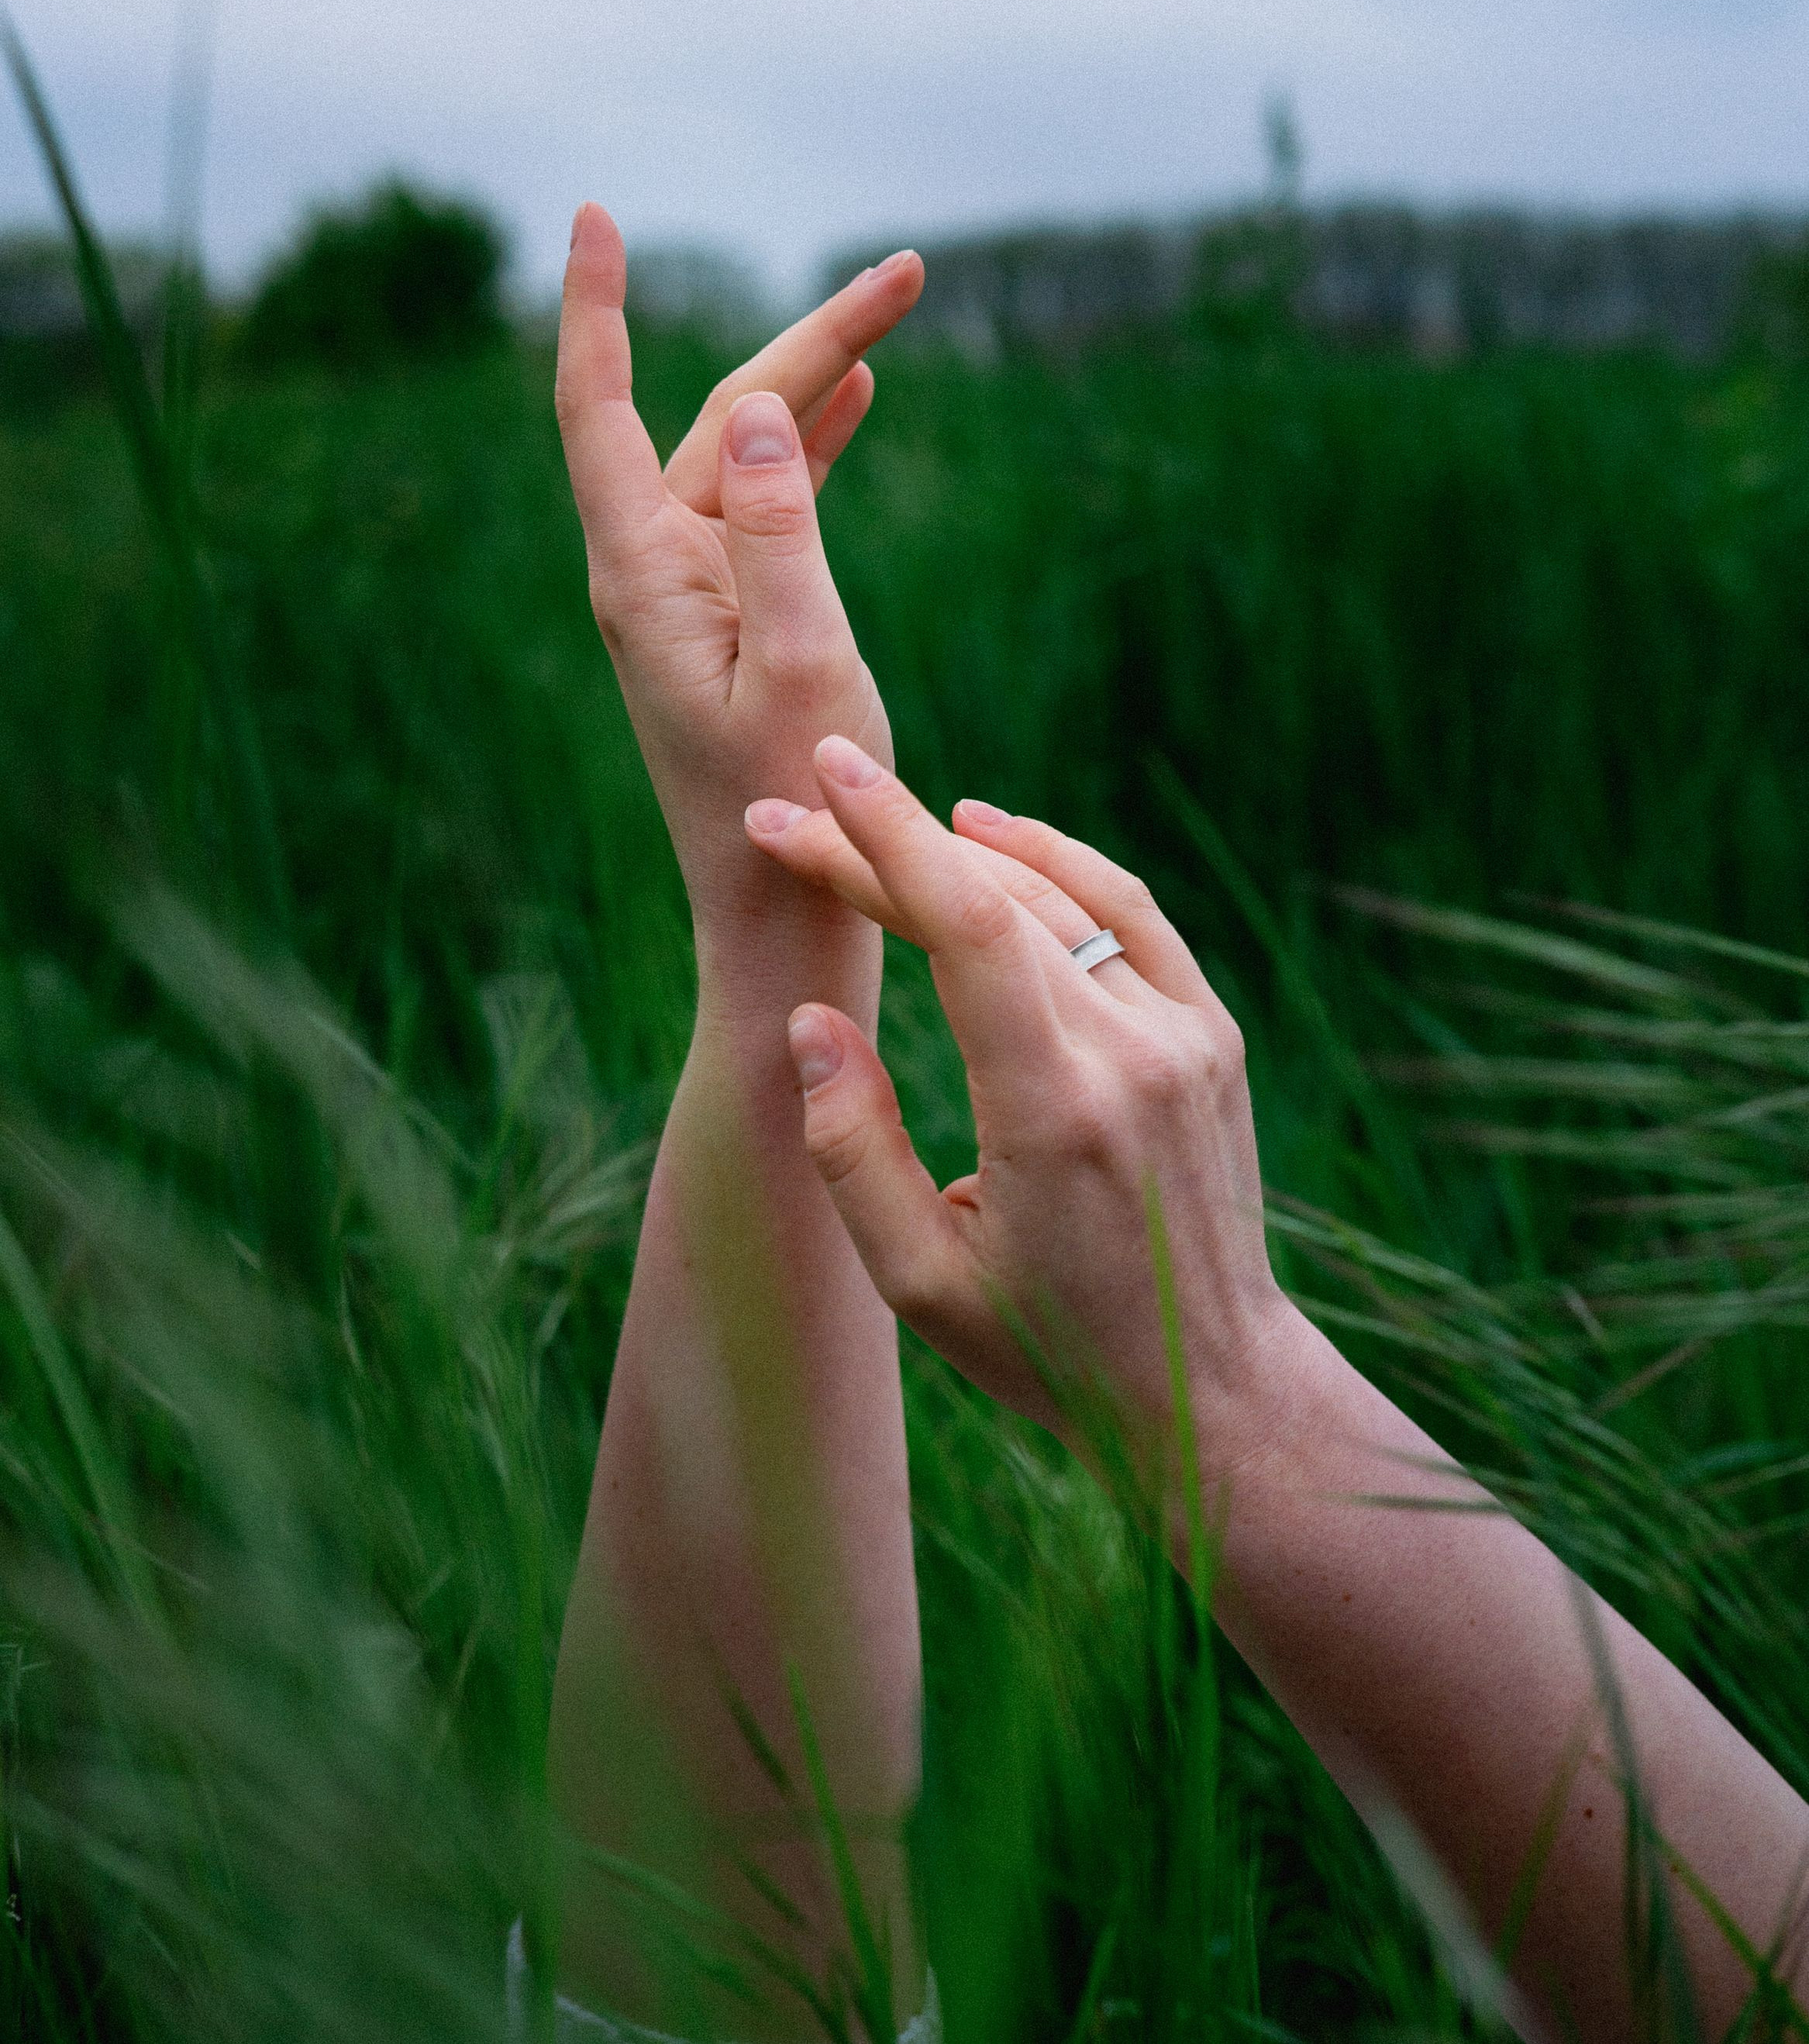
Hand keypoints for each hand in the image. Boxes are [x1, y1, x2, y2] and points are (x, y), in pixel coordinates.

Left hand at [555, 206, 921, 936]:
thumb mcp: (800, 664)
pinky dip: (814, 448)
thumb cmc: (800, 807)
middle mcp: (653, 571)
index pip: (599, 408)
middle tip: (910, 271)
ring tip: (899, 306)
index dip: (595, 308)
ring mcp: (691, 594)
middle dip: (810, 338)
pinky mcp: (731, 619)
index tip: (595, 217)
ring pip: (752, 455)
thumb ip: (781, 533)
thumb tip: (769, 408)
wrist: (787, 917)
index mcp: (643, 575)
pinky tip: (858, 398)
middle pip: (718, 418)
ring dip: (822, 381)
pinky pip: (767, 506)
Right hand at [744, 740, 1304, 1482]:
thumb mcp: (919, 1281)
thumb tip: (808, 1021)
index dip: (886, 841)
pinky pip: (1129, 915)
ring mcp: (1186, 1037)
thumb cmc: (1047, 1347)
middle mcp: (1132, 1055)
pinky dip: (1057, 863)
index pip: (967, 928)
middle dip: (885, 848)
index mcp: (1055, 1111)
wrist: (1210, 1387)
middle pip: (996, 902)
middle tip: (794, 823)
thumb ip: (852, 1149)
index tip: (814, 784)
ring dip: (959, 851)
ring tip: (869, 818)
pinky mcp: (1213, 1034)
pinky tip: (989, 836)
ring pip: (1060, 899)